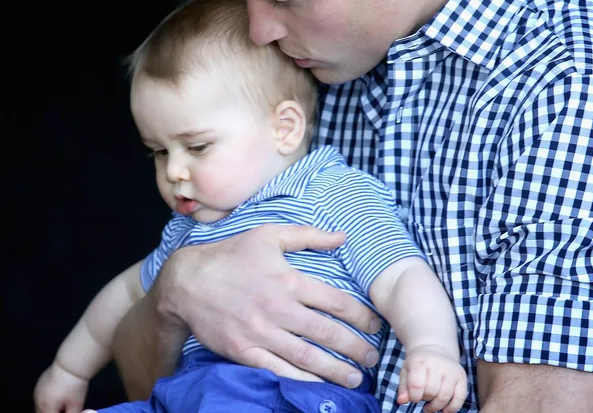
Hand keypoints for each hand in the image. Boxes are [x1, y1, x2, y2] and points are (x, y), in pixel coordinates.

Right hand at [34, 362, 88, 412]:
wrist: (72, 363)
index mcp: (45, 407)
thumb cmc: (74, 384)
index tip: (67, 410)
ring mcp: (37, 390)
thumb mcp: (76, 404)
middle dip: (52, 412)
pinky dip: (48, 399)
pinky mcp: (40, 382)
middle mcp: (37, 400)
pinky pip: (41, 396)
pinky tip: (59, 393)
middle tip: (64, 408)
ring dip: (49, 407)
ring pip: (40, 406)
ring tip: (63, 401)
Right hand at [156, 224, 381, 387]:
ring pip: (307, 358)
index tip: (376, 325)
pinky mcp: (244, 352)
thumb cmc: (232, 255)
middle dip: (356, 348)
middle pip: (327, 334)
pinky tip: (319, 387)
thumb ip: (308, 236)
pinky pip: (278, 371)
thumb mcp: (269, 235)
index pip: (336, 302)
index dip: (361, 317)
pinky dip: (302, 382)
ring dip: (335, 371)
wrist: (187, 281)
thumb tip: (343, 236)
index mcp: (289, 280)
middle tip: (375, 358)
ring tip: (356, 379)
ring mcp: (260, 333)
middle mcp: (278, 309)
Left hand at [396, 345, 466, 412]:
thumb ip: (403, 387)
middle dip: (425, 399)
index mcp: (420, 361)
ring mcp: (451, 370)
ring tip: (431, 406)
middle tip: (423, 397)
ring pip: (445, 396)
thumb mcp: (406, 371)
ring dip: (436, 406)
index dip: (414, 397)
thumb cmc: (418, 363)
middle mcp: (437, 363)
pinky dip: (452, 408)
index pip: (417, 385)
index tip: (414, 398)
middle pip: (431, 392)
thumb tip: (401, 401)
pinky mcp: (461, 376)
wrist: (435, 348)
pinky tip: (444, 409)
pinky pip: (460, 398)